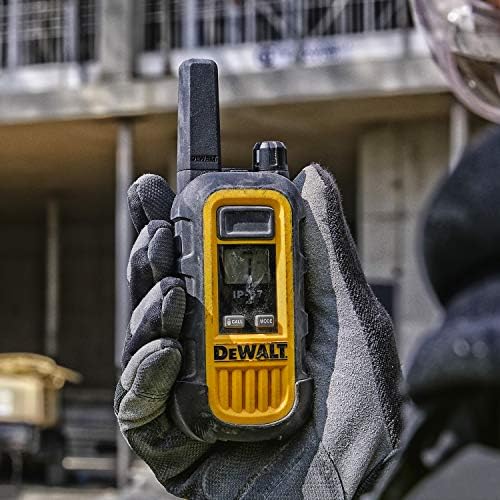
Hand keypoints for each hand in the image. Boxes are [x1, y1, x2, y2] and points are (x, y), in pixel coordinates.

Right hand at [114, 164, 401, 498]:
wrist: (342, 495)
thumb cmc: (355, 417)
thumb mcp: (350, 321)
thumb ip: (327, 252)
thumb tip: (313, 178)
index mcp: (248, 319)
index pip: (204, 264)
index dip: (182, 225)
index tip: (171, 192)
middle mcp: (212, 348)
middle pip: (165, 292)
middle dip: (151, 256)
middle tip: (154, 228)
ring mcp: (188, 390)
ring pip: (144, 338)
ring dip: (148, 307)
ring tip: (168, 288)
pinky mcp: (171, 436)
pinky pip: (139, 402)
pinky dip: (146, 372)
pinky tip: (167, 352)